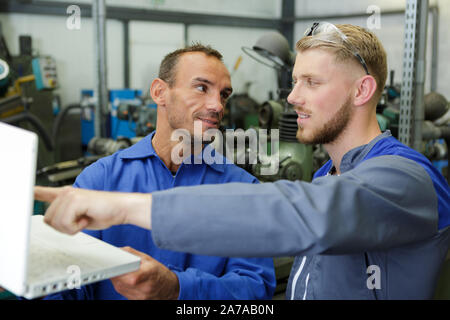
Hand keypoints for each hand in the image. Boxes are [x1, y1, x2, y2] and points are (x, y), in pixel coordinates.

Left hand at [34, 186, 151, 234]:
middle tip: (79, 223)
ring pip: (56, 222)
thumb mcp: (80, 217)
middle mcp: (66, 193)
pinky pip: (65, 222)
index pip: (44, 192)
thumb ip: (66, 218)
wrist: (121, 209)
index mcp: (67, 195)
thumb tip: (54, 222)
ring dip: (70, 228)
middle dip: (63, 227)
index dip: (33, 193)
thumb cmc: (104, 213)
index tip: (26, 191)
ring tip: (84, 220)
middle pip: (48, 219)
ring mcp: (70, 195)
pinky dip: (76, 227)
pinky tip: (85, 220)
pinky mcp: (75, 200)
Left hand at [111, 247, 179, 299]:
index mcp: (149, 274)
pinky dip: (121, 285)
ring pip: (119, 287)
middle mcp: (144, 288)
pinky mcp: (134, 300)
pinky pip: (122, 291)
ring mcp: (139, 296)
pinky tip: (126, 280)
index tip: (114, 264)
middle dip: (115, 272)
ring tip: (123, 272)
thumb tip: (118, 250)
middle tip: (114, 265)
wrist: (169, 288)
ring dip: (117, 278)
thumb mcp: (149, 259)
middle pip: (121, 281)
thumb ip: (132, 254)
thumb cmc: (159, 273)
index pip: (131, 277)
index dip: (120, 270)